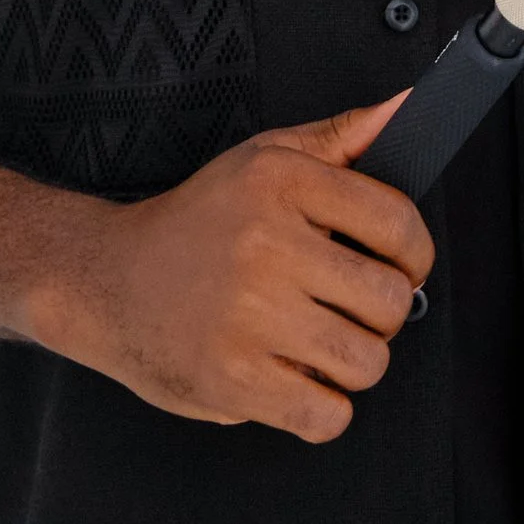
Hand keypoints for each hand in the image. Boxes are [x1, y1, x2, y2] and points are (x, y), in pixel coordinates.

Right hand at [34, 94, 433, 442]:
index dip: (416, 251)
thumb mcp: (264, 158)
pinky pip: (325, 416)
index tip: (404, 263)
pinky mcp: (233, 381)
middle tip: (353, 306)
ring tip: (322, 342)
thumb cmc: (197, 221)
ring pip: (366, 362)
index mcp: (281, 184)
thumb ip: (340, 138)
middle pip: (390, 299)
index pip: (395, 221)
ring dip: (355, 362)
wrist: (108, 281)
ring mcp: (249, 317)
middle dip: (383, 312)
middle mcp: (267, 247)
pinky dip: (323, 409)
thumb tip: (404, 107)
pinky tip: (300, 380)